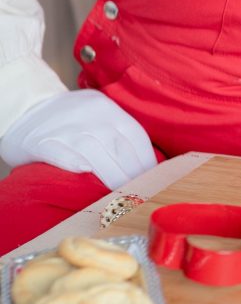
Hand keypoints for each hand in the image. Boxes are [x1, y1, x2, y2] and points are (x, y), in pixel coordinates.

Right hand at [0, 89, 155, 189]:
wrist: (25, 107)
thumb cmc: (70, 119)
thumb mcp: (98, 115)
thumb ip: (118, 133)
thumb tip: (146, 167)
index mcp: (107, 108)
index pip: (135, 135)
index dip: (146, 160)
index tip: (153, 180)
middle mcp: (89, 116)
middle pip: (117, 147)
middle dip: (132, 174)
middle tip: (139, 194)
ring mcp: (64, 127)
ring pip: (93, 152)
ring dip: (110, 176)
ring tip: (119, 195)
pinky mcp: (41, 141)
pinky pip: (60, 153)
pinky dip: (73, 164)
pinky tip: (84, 175)